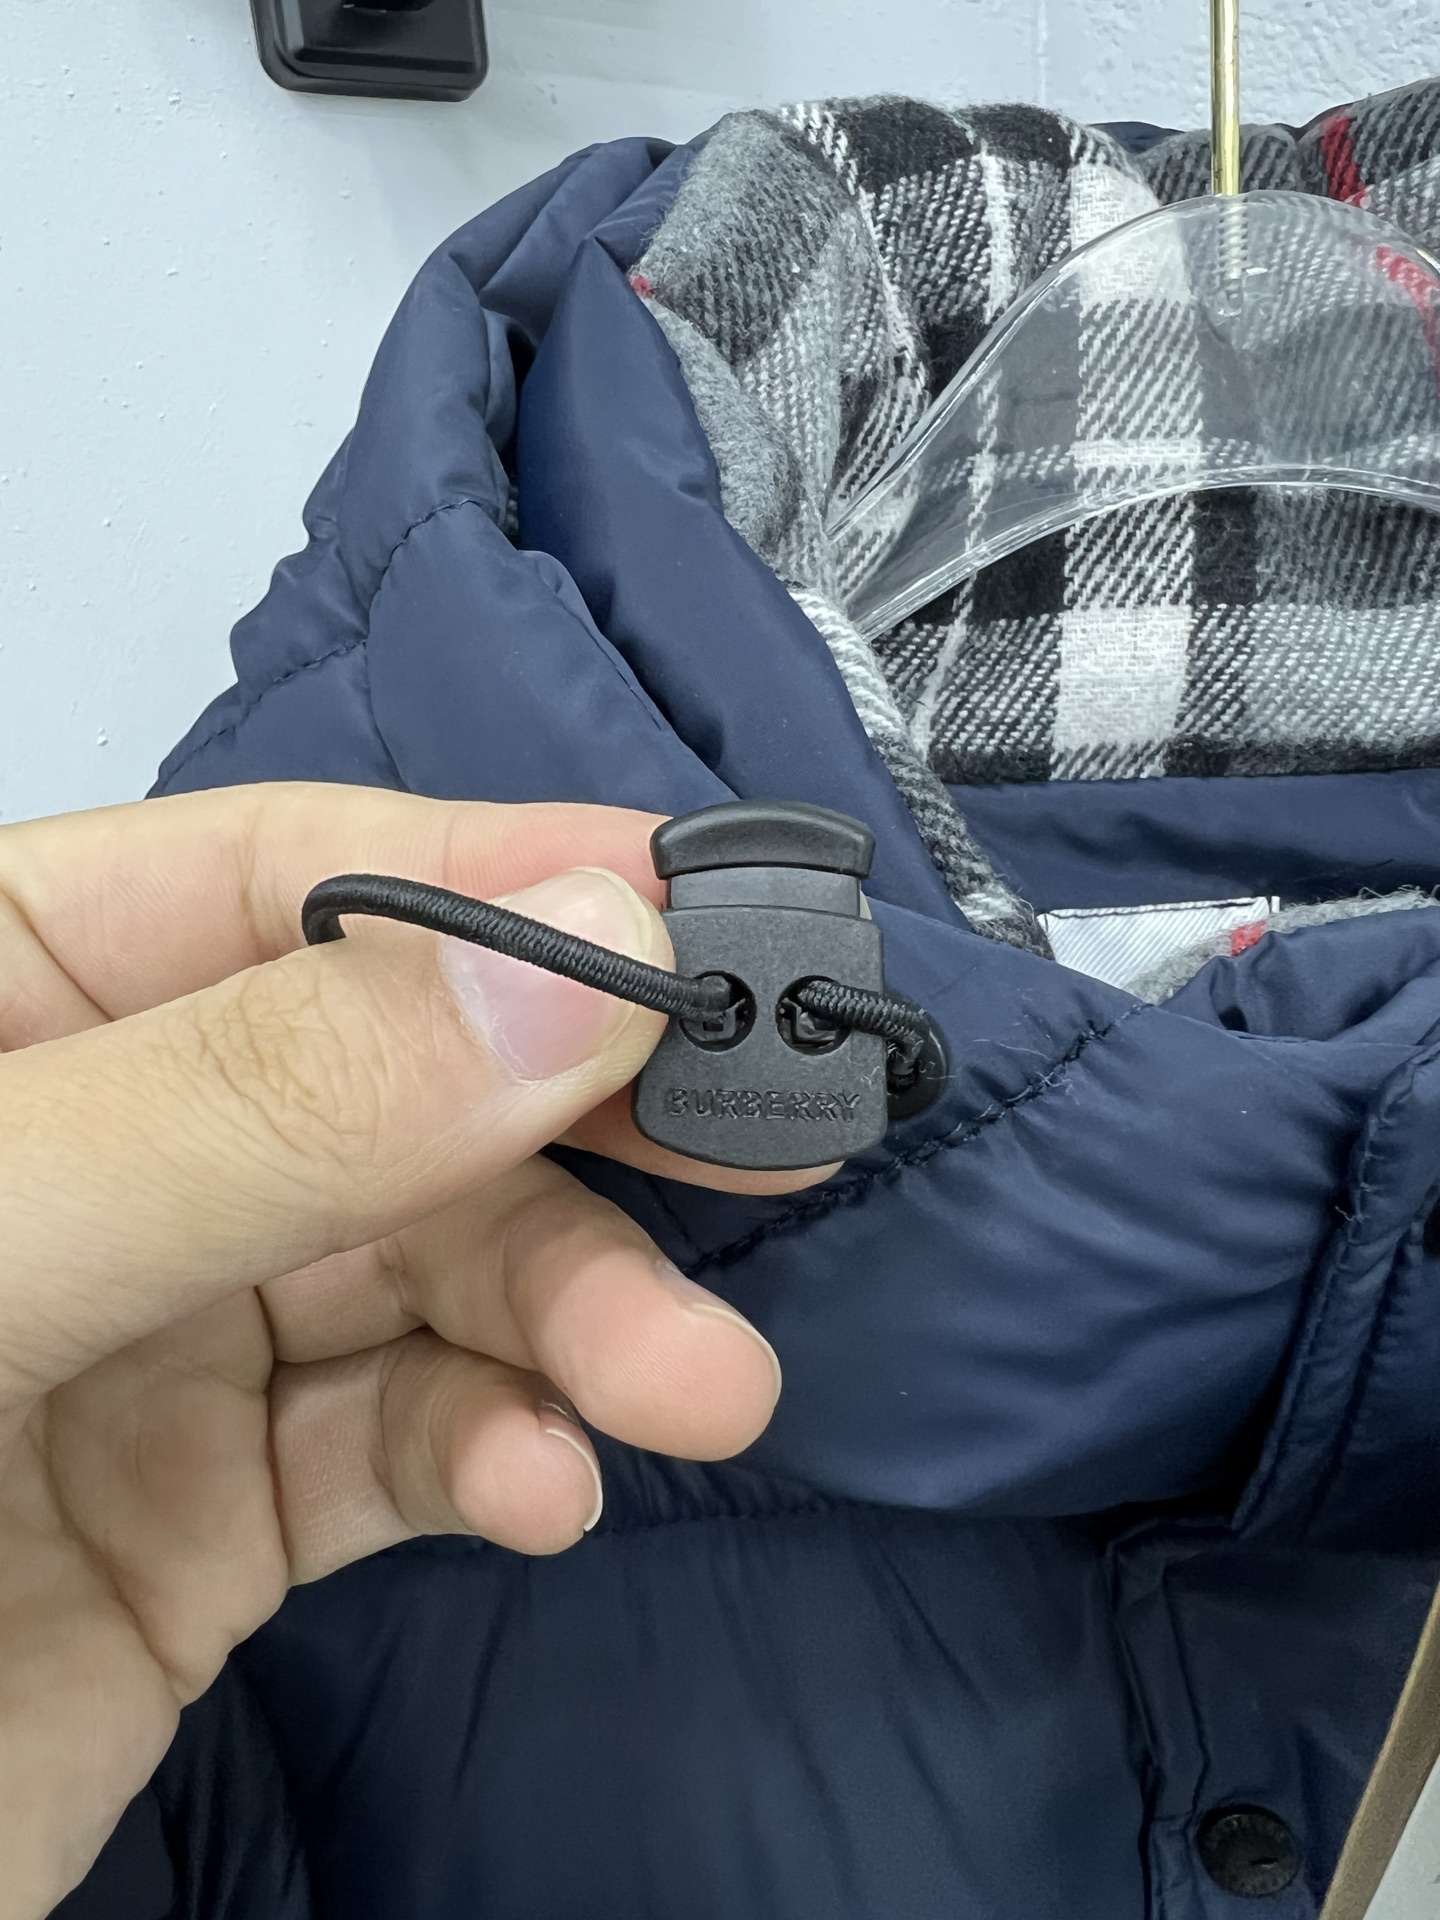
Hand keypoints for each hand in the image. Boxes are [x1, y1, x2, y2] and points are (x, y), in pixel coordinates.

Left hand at [0, 783, 795, 1919]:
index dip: (505, 887)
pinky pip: (389, 1444)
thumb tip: (593, 963)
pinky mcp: (201, 1515)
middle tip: (771, 1159)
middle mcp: (96, 1140)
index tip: (709, 934)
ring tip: (696, 1390)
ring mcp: (155, 1329)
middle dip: (580, 1133)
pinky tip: (547, 1491)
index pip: (283, 877)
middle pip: (399, 1084)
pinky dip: (491, 1453)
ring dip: (575, 1321)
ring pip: (427, 1273)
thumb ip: (267, 1105)